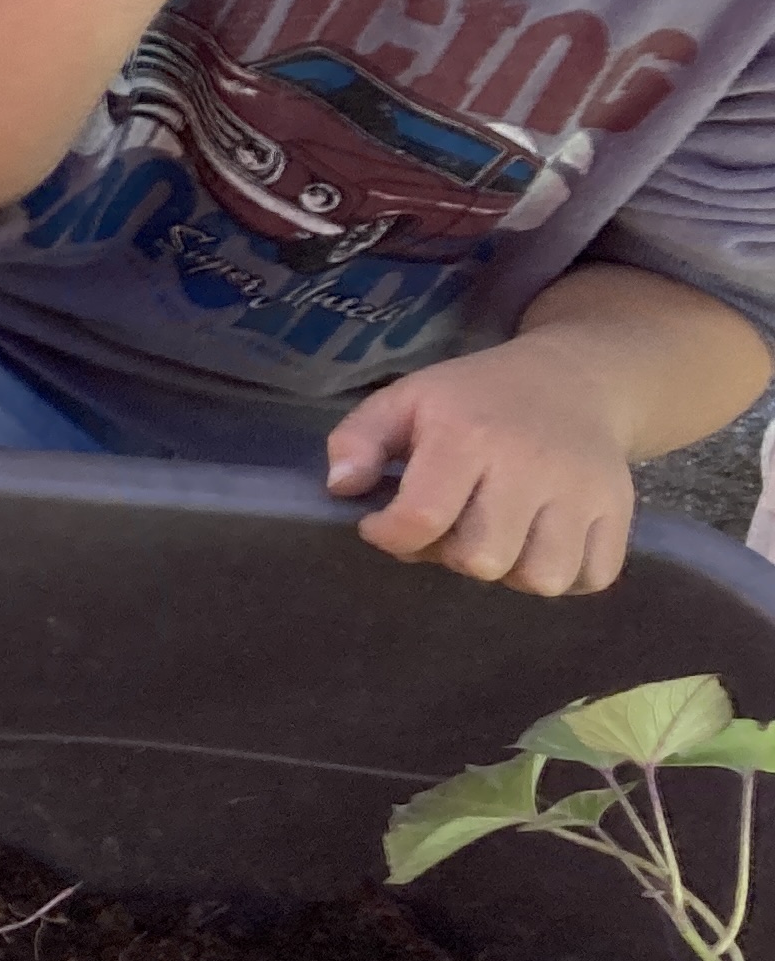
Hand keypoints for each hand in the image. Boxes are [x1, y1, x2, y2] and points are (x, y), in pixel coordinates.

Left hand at [325, 342, 637, 595]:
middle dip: (452, 556)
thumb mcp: (405, 399)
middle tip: (448, 528)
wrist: (573, 380)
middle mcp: (530, 466)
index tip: (382, 524)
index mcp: (467, 435)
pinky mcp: (620, 512)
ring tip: (495, 537)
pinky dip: (563, 576)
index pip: (423, 517)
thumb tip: (340, 488)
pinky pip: (592, 578)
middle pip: (484, 560)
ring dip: (509, 571)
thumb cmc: (474, 397)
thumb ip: (357, 439)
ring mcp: (582, 492)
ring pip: (542, 579)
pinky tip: (538, 543)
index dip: (390, 536)